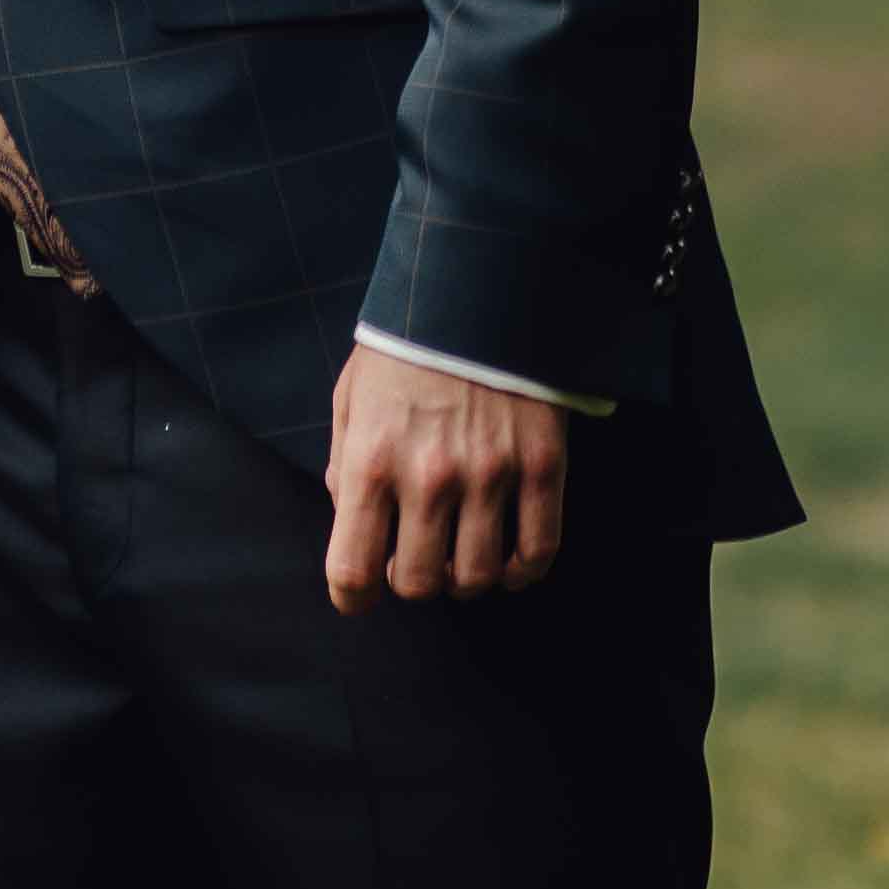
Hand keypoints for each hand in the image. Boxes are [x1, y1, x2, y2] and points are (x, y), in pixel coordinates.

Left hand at [324, 348, 567, 614]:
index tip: (359, 597)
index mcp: (372, 460)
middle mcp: (430, 477)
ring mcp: (491, 476)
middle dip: (411, 582)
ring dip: (465, 580)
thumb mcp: (352, 398)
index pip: (353, 569)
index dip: (353, 598)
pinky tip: (510, 561)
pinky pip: (538, 551)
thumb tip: (352, 519)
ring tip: (461, 555)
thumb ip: (346, 464)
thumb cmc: (406, 347)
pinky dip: (522, 571)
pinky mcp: (542, 468)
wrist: (479, 290)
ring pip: (478, 578)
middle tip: (415, 559)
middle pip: (418, 584)